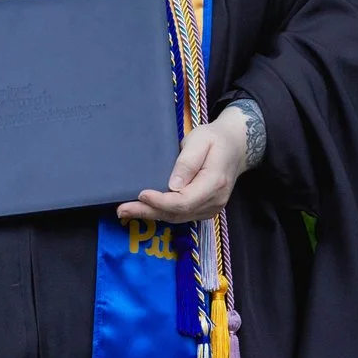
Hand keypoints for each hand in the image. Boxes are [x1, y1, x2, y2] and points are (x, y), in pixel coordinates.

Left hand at [119, 109, 248, 225]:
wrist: (236, 146)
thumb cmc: (215, 139)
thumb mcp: (201, 140)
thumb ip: (188, 162)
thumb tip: (173, 185)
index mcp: (214, 183)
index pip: (184, 201)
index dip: (161, 201)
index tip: (141, 194)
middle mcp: (214, 201)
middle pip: (178, 213)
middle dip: (148, 212)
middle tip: (122, 210)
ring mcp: (211, 208)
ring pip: (178, 217)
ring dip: (151, 215)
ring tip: (126, 211)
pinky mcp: (205, 209)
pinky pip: (181, 215)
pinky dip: (162, 213)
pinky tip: (145, 210)